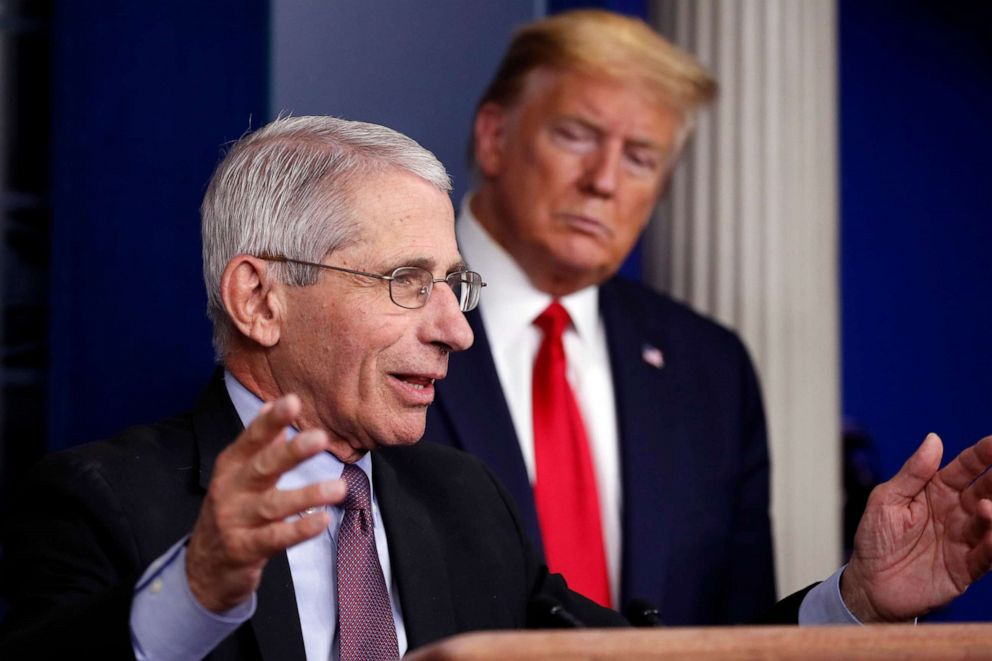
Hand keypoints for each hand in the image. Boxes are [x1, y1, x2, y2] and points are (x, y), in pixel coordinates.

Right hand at [186, 394, 345, 611]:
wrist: (204, 568)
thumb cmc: (230, 511)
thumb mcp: (237, 474)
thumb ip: (258, 442)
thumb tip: (271, 404)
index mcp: (231, 467)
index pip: (252, 439)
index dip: (271, 421)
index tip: (292, 401)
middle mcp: (231, 490)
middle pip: (262, 467)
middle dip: (291, 452)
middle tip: (319, 438)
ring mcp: (235, 521)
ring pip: (273, 505)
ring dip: (307, 495)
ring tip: (338, 487)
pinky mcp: (244, 549)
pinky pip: (275, 538)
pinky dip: (299, 529)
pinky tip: (322, 520)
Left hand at [842, 433, 991, 621]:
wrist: (869, 584)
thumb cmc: (875, 538)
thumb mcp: (886, 500)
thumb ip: (912, 473)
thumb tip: (933, 439)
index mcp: (936, 491)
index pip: (966, 468)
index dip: (982, 454)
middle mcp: (956, 512)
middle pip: (986, 491)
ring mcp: (963, 539)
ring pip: (990, 523)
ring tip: (987, 508)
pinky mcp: (966, 568)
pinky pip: (986, 556)